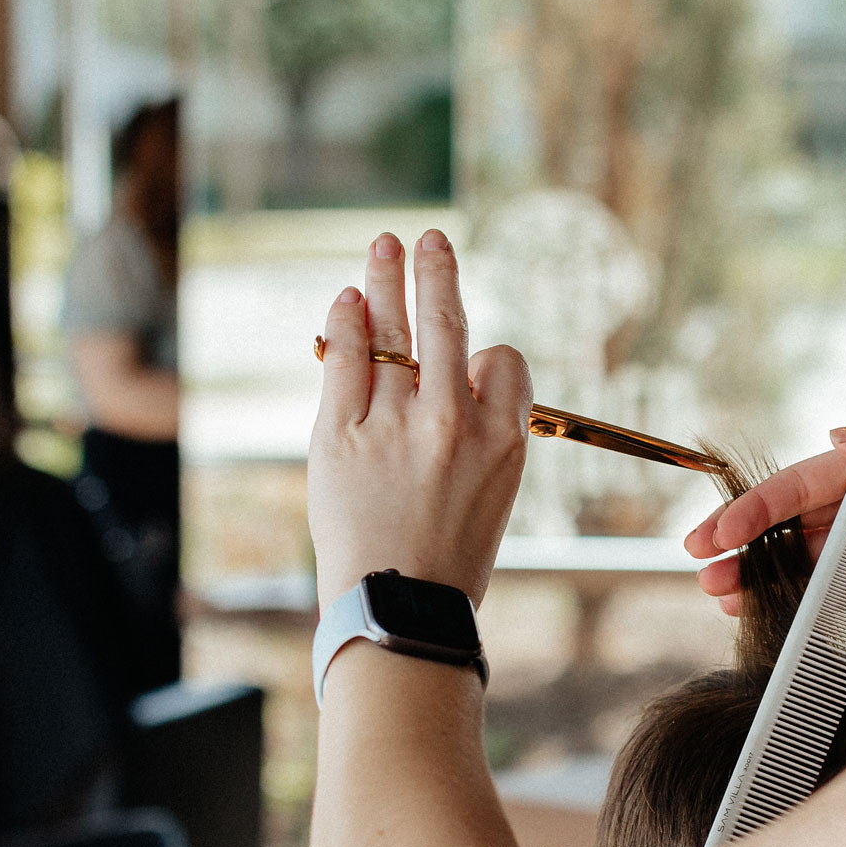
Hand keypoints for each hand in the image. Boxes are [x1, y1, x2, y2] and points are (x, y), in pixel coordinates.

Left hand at [308, 230, 530, 610]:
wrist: (396, 609)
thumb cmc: (447, 558)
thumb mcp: (493, 493)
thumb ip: (482, 430)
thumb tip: (458, 369)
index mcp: (504, 439)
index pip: (502, 361)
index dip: (487, 356)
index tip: (469, 364)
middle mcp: (452, 421)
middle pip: (448, 322)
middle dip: (437, 271)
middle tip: (430, 238)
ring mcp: (394, 424)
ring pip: (394, 331)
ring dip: (388, 278)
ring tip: (384, 244)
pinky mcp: (341, 434)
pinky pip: (348, 358)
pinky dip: (348, 322)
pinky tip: (348, 300)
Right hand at [683, 417, 845, 624]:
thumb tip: (838, 437)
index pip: (804, 483)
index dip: (759, 505)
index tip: (722, 527)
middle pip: (788, 524)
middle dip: (740, 541)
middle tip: (698, 560)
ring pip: (798, 562)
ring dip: (755, 575)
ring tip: (715, 593)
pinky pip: (825, 598)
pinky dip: (789, 604)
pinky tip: (756, 612)